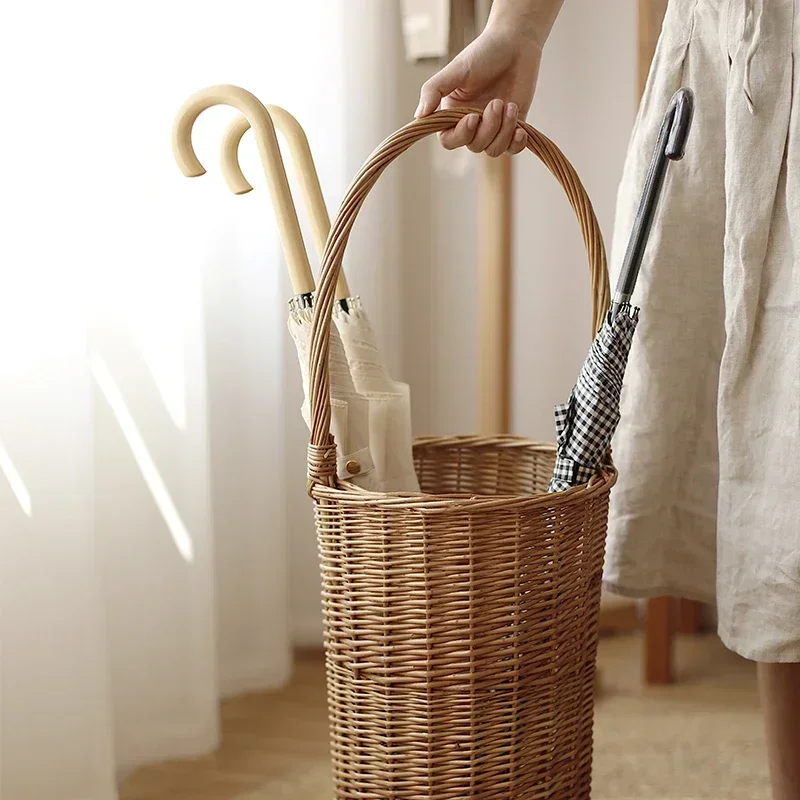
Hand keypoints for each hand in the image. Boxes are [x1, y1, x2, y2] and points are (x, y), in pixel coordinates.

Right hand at [414, 23, 542, 155]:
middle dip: (488, 128)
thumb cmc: (484, 53)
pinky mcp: (513, 127)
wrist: (516, 43)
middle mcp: (472, 124)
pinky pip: (512, 149)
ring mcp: (493, 127)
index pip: (449, 140)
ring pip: (493, 149)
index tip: (472, 117)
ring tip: (510, 106)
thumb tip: (418, 116)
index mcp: (453, 113)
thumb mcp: (455, 70)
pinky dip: (516, 143)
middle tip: (497, 102)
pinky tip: (521, 129)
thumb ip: (433, 91)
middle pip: (474, 146)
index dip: (461, 134)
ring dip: (504, 131)